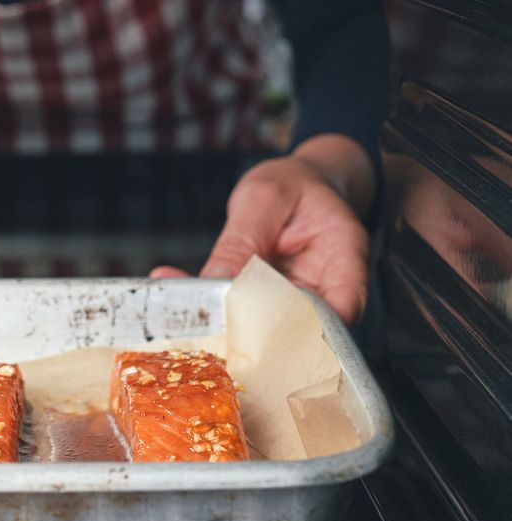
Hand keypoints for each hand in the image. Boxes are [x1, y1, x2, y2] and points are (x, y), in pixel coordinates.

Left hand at [151, 135, 373, 323]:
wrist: (292, 184)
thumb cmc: (290, 184)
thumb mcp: (264, 198)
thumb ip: (242, 241)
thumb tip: (218, 280)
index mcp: (344, 256)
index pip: (344, 307)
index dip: (312, 330)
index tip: (267, 334)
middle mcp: (325, 287)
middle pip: (303, 326)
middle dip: (258, 336)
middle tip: (210, 330)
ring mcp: (296, 298)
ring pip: (268, 327)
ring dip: (228, 326)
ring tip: (185, 318)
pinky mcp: (268, 302)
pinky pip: (244, 312)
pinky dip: (213, 310)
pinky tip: (177, 299)